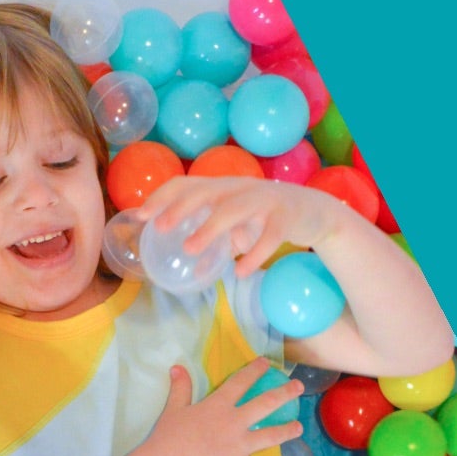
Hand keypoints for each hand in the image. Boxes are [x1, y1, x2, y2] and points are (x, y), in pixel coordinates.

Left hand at [132, 174, 337, 276]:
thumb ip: (214, 240)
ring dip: (210, 228)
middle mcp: (240, 188)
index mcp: (223, 188)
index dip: (161, 197)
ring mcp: (265, 200)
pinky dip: (254, 254)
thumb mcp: (236, 226)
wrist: (316, 213)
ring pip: (234, 209)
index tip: (140, 216)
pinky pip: (269, 235)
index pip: (186, 183)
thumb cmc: (266, 219)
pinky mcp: (287, 216)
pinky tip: (240, 271)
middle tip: (160, 227)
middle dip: (180, 207)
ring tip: (190, 250)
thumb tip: (188, 267)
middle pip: (205, 190)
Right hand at [143, 356, 304, 455]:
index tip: (267, 363)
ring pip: (272, 436)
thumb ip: (181, 388)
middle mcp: (235, 423)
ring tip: (299, 427)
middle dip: (285, 393)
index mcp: (218, 406)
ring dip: (288, 430)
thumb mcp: (173, 410)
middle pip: (266, 404)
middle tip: (299, 387)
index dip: (255, 370)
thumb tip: (178, 367)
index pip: (241, 382)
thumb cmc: (167, 439)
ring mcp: (241, 447)